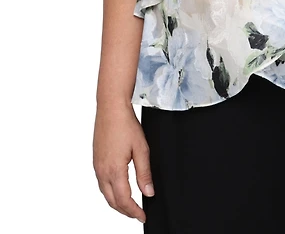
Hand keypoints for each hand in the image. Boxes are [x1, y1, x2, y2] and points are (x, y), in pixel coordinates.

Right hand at [93, 101, 154, 222]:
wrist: (111, 108)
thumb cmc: (126, 125)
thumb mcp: (141, 149)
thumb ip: (144, 173)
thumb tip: (148, 192)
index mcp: (114, 170)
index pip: (124, 200)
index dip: (134, 211)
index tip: (143, 216)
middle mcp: (102, 171)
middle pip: (112, 201)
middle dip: (125, 211)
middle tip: (137, 214)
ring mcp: (97, 167)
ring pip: (105, 194)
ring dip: (117, 203)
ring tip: (130, 206)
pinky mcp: (96, 161)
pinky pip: (102, 184)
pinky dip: (110, 193)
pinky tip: (118, 190)